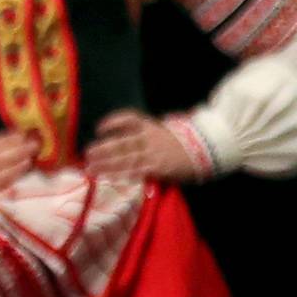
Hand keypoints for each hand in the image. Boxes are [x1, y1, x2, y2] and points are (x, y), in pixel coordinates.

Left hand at [83, 109, 200, 183]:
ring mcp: (154, 153)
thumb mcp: (167, 128)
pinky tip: (107, 178)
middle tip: (86, 153)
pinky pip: (136, 172)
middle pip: (122, 142)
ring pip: (125, 159)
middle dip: (103, 148)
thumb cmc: (184, 141)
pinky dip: (120, 176)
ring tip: (90, 168)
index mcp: (152, 125)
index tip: (100, 128)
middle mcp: (151, 138)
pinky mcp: (159, 168)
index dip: (112, 121)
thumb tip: (127, 133)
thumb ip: (148, 131)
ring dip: (106, 164)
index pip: (129, 118)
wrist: (210, 149)